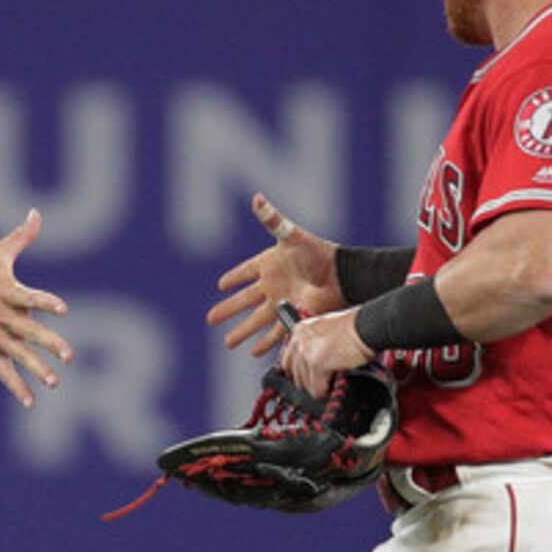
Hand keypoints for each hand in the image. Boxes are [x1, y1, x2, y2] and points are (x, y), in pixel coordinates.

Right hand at [0, 209, 72, 407]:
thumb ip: (22, 236)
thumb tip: (37, 213)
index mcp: (6, 291)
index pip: (28, 297)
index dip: (45, 302)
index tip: (62, 309)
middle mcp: (0, 316)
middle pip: (27, 332)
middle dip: (48, 344)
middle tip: (69, 356)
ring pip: (16, 355)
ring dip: (35, 369)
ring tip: (54, 382)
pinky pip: (2, 371)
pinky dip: (16, 386)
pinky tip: (31, 401)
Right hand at [207, 192, 341, 355]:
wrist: (341, 277)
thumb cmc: (318, 252)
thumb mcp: (291, 235)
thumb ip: (273, 219)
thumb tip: (257, 198)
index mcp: (269, 264)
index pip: (245, 272)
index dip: (234, 278)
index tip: (221, 285)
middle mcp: (273, 285)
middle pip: (244, 301)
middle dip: (228, 310)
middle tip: (211, 319)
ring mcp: (282, 303)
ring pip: (256, 321)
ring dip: (242, 332)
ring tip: (229, 343)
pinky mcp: (293, 316)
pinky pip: (275, 333)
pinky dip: (265, 344)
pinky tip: (255, 352)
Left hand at [281, 306, 370, 392]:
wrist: (367, 326)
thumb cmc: (355, 328)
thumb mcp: (326, 330)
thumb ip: (314, 344)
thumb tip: (311, 365)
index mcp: (300, 331)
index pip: (288, 360)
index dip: (296, 373)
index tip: (303, 379)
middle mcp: (300, 341)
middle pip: (295, 374)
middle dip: (306, 382)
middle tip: (318, 386)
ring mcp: (307, 353)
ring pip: (305, 383)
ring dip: (316, 388)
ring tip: (327, 387)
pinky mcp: (318, 364)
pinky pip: (316, 388)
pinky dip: (323, 392)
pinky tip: (329, 390)